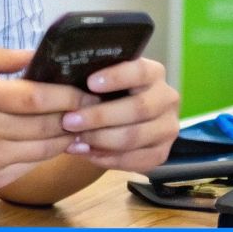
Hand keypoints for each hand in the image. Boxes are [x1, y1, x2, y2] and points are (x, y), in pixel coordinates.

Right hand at [0, 49, 92, 195]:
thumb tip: (36, 54)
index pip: (37, 97)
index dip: (70, 96)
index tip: (89, 91)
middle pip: (46, 125)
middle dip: (76, 116)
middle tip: (95, 109)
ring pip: (43, 150)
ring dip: (66, 139)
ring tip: (81, 127)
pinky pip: (28, 167)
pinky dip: (44, 156)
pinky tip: (53, 145)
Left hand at [56, 58, 180, 173]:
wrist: (123, 121)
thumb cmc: (106, 94)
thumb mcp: (103, 80)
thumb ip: (91, 78)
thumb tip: (65, 80)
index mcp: (154, 73)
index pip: (141, 71)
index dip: (117, 77)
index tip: (90, 82)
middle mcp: (167, 99)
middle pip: (138, 108)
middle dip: (100, 116)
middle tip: (69, 121)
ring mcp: (168, 128)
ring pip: (134, 137)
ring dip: (100, 140)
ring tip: (74, 141)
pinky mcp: (161, 153)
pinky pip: (134, 160)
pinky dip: (107, 159)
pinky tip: (87, 154)